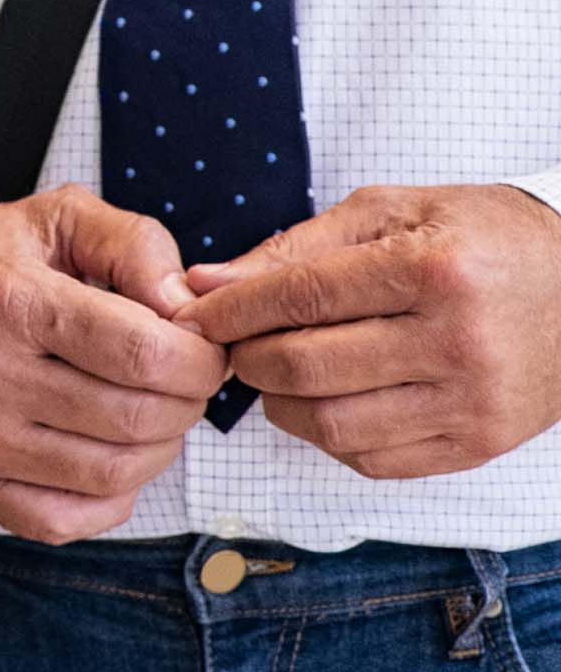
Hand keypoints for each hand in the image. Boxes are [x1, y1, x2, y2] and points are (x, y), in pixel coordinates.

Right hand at [0, 186, 227, 541]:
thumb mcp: (53, 221)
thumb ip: (133, 246)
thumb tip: (188, 308)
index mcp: (12, 304)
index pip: (150, 356)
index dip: (200, 356)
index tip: (197, 344)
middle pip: (142, 419)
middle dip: (186, 399)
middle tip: (175, 374)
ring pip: (118, 473)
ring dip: (157, 445)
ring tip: (140, 406)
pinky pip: (74, 517)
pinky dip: (112, 494)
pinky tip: (103, 449)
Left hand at [180, 184, 560, 478]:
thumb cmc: (479, 237)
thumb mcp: (392, 212)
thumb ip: (295, 247)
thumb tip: (206, 283)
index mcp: (434, 270)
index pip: (301, 297)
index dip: (231, 309)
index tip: (191, 312)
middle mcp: (457, 342)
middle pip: (306, 367)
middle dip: (246, 357)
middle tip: (232, 342)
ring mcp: (473, 402)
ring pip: (332, 424)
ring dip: (279, 402)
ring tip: (276, 370)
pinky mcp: (480, 443)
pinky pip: (373, 459)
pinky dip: (328, 435)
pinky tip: (325, 400)